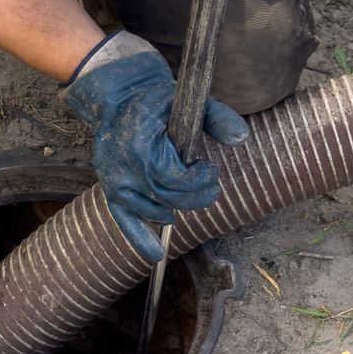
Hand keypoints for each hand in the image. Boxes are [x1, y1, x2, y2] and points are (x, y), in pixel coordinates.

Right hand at [60, 33, 248, 262]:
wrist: (118, 96)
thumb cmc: (156, 99)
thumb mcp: (187, 101)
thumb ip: (216, 117)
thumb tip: (240, 138)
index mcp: (140, 147)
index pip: (175, 179)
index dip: (198, 180)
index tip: (209, 168)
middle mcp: (124, 170)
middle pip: (168, 199)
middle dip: (196, 196)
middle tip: (211, 187)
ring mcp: (115, 182)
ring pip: (154, 210)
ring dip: (178, 209)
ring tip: (192, 197)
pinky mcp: (112, 189)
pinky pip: (123, 220)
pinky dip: (138, 238)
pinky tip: (155, 256)